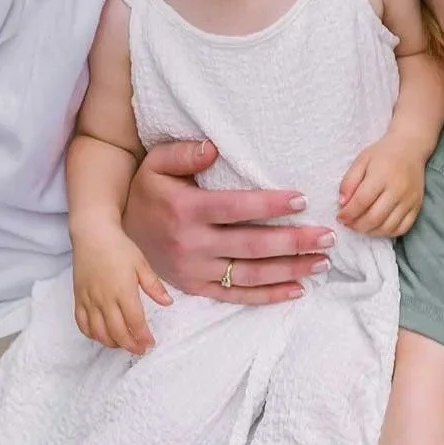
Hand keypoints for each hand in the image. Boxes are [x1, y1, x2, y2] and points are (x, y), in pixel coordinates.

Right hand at [72, 229, 170, 352]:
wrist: (92, 235)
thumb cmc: (119, 248)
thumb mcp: (141, 264)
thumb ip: (154, 286)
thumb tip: (168, 302)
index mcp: (123, 291)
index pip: (135, 322)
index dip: (143, 337)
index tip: (150, 343)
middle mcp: (104, 299)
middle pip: (117, 332)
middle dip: (130, 345)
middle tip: (140, 350)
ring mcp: (89, 300)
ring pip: (98, 332)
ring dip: (111, 343)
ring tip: (123, 344)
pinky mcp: (78, 298)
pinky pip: (82, 323)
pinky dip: (91, 334)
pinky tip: (102, 336)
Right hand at [124, 138, 334, 302]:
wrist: (115, 234)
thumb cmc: (147, 192)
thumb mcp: (155, 164)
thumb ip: (184, 152)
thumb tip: (214, 149)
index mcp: (185, 210)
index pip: (235, 208)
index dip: (270, 205)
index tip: (302, 199)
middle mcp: (191, 243)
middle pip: (251, 245)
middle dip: (293, 242)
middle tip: (328, 236)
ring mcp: (194, 270)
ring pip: (249, 274)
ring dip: (289, 270)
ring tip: (322, 261)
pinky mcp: (196, 288)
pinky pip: (236, 295)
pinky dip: (269, 296)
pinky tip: (298, 289)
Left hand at [337, 135, 427, 238]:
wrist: (410, 148)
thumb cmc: (382, 154)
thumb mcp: (361, 161)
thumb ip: (349, 181)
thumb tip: (342, 204)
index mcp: (381, 176)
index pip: (361, 202)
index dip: (347, 214)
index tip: (340, 217)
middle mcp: (397, 190)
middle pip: (374, 218)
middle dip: (356, 225)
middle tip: (348, 223)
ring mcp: (409, 200)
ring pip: (387, 227)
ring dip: (370, 231)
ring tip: (360, 225)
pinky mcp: (417, 206)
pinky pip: (402, 228)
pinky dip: (387, 232)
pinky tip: (377, 227)